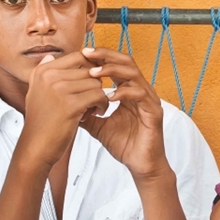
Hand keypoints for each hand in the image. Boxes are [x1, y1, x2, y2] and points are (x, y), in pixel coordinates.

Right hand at [22, 51, 108, 166]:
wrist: (36, 146)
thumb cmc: (42, 121)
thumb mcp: (37, 92)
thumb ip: (44, 73)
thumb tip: (49, 56)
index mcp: (43, 70)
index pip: (78, 56)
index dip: (90, 69)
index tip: (90, 84)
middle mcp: (49, 76)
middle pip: (89, 70)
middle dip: (94, 85)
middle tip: (90, 101)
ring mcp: (59, 89)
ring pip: (96, 83)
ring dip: (99, 97)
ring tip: (91, 109)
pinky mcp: (71, 104)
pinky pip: (99, 96)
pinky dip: (102, 105)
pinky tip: (95, 113)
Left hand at [77, 47, 168, 179]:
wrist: (140, 165)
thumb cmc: (124, 145)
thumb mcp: (98, 126)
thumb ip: (86, 112)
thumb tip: (65, 104)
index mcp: (129, 91)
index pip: (116, 65)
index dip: (100, 58)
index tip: (81, 54)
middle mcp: (141, 91)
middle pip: (126, 62)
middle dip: (106, 56)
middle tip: (86, 54)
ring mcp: (149, 100)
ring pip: (134, 73)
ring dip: (113, 71)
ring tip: (93, 73)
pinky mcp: (154, 111)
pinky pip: (140, 94)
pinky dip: (124, 92)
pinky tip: (109, 97)